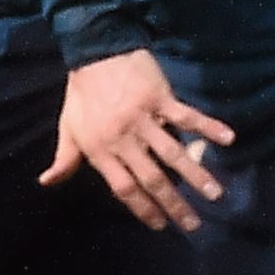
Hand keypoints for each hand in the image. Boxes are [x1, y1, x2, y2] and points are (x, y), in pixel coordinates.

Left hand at [43, 47, 230, 231]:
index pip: (124, 188)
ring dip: (196, 174)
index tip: (161, 225)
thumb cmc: (82, 93)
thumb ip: (64, 159)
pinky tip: (228, 139)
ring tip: (215, 194)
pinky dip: (208, 127)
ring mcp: (143, 118)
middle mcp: (123, 138)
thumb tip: (47, 182)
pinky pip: (186, 116)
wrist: (94, 49)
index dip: (143, 209)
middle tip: (193, 224)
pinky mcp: (160, 97)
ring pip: (172, 153)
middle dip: (174, 204)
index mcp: (99, 149)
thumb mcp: (68, 127)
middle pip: (151, 178)